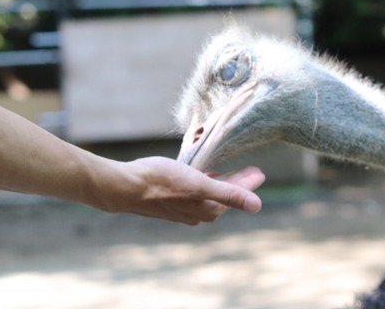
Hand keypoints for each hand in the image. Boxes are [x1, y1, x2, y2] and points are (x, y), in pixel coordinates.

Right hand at [87, 156, 264, 224]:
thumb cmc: (161, 182)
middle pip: (223, 197)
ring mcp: (182, 209)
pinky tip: (198, 175)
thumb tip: (257, 206)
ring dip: (219, 184)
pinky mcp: (169, 202)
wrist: (124, 187)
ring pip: (208, 196)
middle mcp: (196, 213)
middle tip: (249, 171)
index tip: (259, 172)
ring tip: (226, 171)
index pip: (236, 196)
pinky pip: (193, 194)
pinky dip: (202, 184)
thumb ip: (228, 193)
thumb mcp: (199, 184)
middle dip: (237, 184)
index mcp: (207, 210)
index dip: (249, 183)